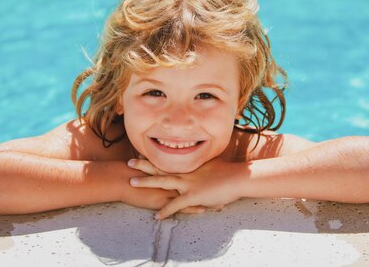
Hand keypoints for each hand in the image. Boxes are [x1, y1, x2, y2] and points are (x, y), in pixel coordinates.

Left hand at [127, 157, 246, 219]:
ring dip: (146, 182)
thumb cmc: (229, 172)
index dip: (155, 157)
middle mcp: (186, 172)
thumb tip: (204, 167)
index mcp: (190, 165)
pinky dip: (165, 210)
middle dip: (144, 164)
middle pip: (161, 166)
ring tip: (132, 183)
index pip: (168, 160)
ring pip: (162, 181)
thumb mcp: (213, 166)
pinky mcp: (193, 195)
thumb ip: (204, 167)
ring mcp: (188, 183)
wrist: (238, 178)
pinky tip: (157, 216)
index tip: (143, 152)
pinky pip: (176, 204)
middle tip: (130, 161)